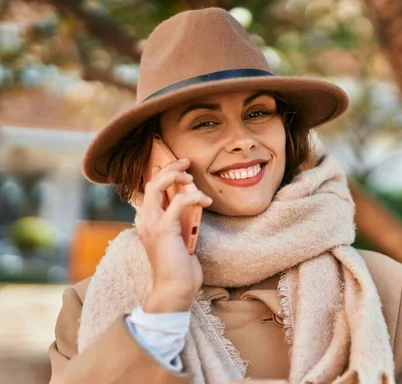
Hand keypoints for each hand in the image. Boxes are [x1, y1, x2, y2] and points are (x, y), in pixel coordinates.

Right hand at [136, 158, 212, 312]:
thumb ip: (182, 221)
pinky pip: (179, 202)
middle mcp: (146, 220)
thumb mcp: (181, 238)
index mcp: (149, 222)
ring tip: (192, 178)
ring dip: (176, 176)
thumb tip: (193, 202)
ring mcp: (152, 224)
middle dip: (169, 167)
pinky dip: (194, 196)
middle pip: (151, 182)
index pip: (150, 190)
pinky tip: (206, 201)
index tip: (181, 166)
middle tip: (186, 162)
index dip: (163, 173)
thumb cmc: (181, 268)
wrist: (175, 289)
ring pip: (157, 186)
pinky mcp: (165, 229)